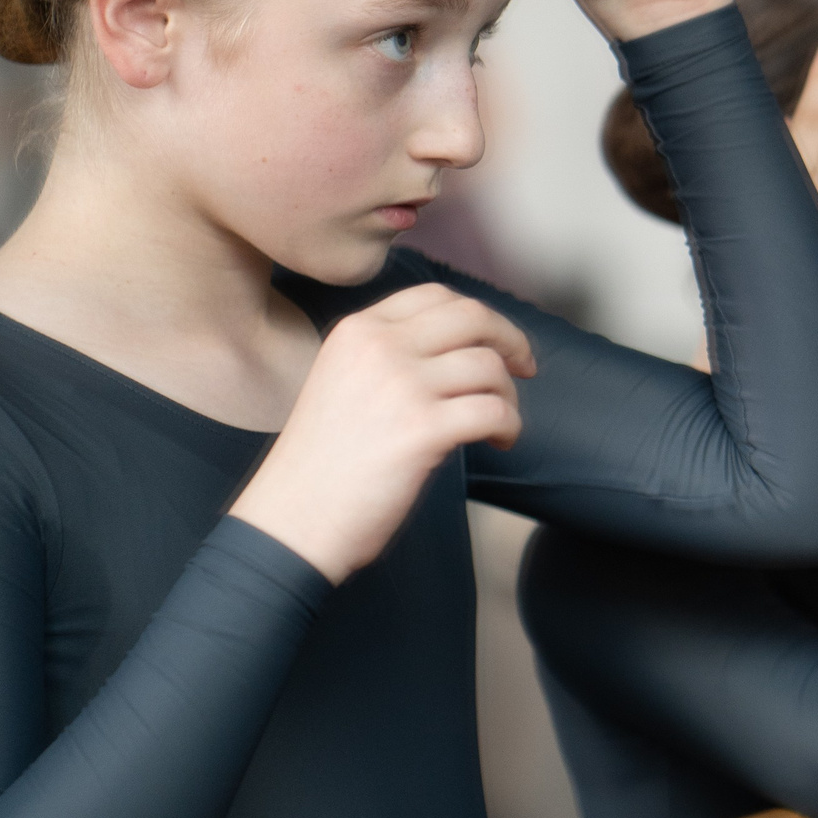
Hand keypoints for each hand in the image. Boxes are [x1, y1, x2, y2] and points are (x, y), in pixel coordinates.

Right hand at [231, 286, 535, 582]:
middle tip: (525, 368)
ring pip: (489, 366)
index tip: (497, 343)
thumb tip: (464, 350)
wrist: (292, 521)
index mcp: (358, 331)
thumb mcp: (343, 382)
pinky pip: (494, 411)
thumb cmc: (324, 465)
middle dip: (511, 341)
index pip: (435, 297)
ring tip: (499, 425)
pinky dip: (510, 426)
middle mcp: (379, 347)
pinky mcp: (422, 428)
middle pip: (472, 317)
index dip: (479, 318)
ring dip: (508, 396)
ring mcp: (401, 385)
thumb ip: (390, 356)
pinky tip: (499, 442)